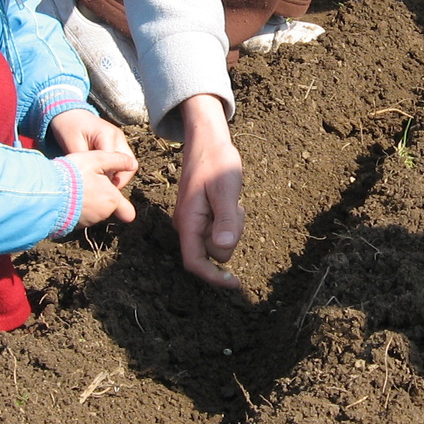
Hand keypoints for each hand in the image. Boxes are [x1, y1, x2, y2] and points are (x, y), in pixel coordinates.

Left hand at [50, 108, 136, 186]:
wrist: (68, 113)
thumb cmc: (68, 127)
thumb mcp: (72, 145)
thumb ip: (85, 162)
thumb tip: (94, 181)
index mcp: (107, 135)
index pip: (116, 162)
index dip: (110, 178)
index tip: (99, 189)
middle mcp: (118, 137)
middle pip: (130, 164)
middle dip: (121, 179)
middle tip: (105, 190)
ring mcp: (119, 140)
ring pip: (129, 164)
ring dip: (119, 175)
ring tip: (104, 185)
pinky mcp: (117, 143)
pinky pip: (122, 161)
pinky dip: (116, 170)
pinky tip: (102, 177)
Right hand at [66, 150, 137, 226]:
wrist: (48, 193)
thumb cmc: (74, 174)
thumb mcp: (97, 159)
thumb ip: (117, 161)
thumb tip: (132, 163)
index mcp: (112, 200)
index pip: (128, 212)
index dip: (125, 207)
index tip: (118, 199)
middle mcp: (102, 214)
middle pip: (106, 208)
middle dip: (100, 197)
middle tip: (87, 181)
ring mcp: (86, 222)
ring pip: (92, 212)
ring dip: (86, 203)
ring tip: (73, 188)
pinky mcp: (71, 225)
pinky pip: (77, 217)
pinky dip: (74, 209)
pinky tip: (65, 198)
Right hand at [174, 94, 243, 287]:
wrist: (206, 140)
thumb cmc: (216, 161)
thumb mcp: (226, 189)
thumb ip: (226, 219)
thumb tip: (224, 248)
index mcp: (188, 221)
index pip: (195, 262)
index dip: (213, 278)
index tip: (235, 283)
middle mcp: (186, 225)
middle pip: (211, 253)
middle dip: (229, 238)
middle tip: (237, 208)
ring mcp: (192, 221)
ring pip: (216, 242)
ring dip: (230, 228)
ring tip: (232, 201)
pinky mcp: (198, 216)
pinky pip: (217, 230)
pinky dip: (228, 221)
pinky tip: (229, 201)